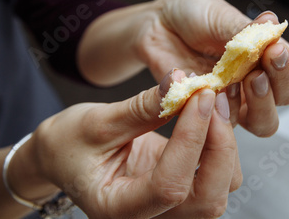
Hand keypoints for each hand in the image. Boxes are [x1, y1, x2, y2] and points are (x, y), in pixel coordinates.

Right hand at [9, 71, 240, 217]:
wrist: (64, 154)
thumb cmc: (69, 144)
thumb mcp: (97, 123)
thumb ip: (141, 108)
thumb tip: (180, 82)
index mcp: (120, 209)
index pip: (169, 187)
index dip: (190, 140)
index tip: (198, 96)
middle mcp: (152, 215)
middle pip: (209, 198)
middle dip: (219, 144)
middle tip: (211, 97)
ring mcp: (171, 204)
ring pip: (222, 185)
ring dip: (224, 141)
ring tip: (210, 100)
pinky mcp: (183, 184)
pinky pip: (217, 171)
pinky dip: (220, 141)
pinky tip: (208, 111)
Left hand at [137, 0, 288, 136]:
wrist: (157, 24)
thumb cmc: (195, 15)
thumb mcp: (221, 15)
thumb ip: (245, 30)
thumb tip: (274, 25)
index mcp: (272, 58)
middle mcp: (259, 83)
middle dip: (284, 77)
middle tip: (272, 54)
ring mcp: (235, 101)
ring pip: (265, 122)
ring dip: (263, 103)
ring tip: (249, 78)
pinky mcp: (208, 112)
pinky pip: (224, 122)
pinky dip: (222, 106)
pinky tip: (210, 86)